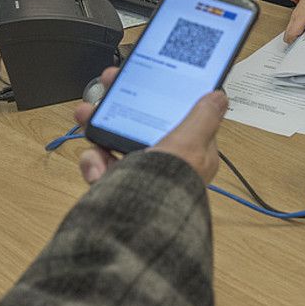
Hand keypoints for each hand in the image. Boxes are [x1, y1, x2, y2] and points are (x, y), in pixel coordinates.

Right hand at [72, 67, 226, 184]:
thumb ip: (204, 118)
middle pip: (142, 121)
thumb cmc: (169, 191)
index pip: (177, 114)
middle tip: (106, 84)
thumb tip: (219, 96)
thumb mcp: (191, 146)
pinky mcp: (115, 186)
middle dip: (120, 102)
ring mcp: (138, 174)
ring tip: (85, 114)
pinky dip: (93, 163)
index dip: (161, 92)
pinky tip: (96, 167)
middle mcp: (164, 163)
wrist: (133, 231)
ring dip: (98, 125)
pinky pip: (99, 165)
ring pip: (115, 139)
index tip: (144, 74)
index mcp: (190, 153)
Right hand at [284, 0, 304, 43]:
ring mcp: (295, 18)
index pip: (291, 34)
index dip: (296, 43)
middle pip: (289, 36)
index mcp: (301, 16)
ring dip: (301, 38)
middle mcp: (296, 17)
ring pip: (292, 33)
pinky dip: (303, 33)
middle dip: (299, 43)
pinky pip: (296, 29)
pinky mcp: (298, 18)